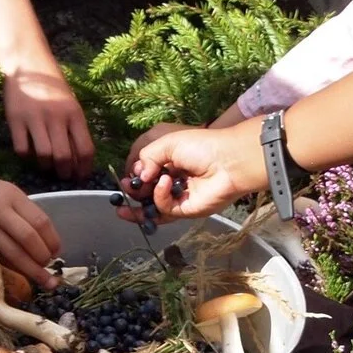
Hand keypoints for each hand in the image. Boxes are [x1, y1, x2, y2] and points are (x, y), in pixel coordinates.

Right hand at [0, 159, 62, 284]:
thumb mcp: (3, 189)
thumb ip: (20, 209)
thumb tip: (39, 235)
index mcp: (12, 196)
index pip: (41, 222)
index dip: (52, 240)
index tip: (57, 251)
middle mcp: (0, 211)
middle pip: (30, 240)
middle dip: (43, 259)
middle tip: (49, 268)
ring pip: (13, 253)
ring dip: (31, 270)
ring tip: (42, 280)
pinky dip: (9, 268)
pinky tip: (16, 275)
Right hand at [2, 54, 97, 176]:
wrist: (28, 64)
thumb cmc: (53, 86)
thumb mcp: (71, 104)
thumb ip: (75, 128)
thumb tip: (79, 159)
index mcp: (74, 114)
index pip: (86, 149)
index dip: (85, 168)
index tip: (81, 175)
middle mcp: (56, 117)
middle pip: (64, 157)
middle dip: (66, 172)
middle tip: (64, 176)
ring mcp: (34, 119)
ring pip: (44, 156)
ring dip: (47, 167)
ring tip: (47, 167)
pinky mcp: (15, 120)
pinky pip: (22, 149)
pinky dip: (27, 157)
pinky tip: (30, 154)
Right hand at [131, 120, 267, 217]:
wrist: (228, 161)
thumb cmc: (200, 146)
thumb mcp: (167, 142)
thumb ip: (147, 156)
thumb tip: (139, 176)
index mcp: (169, 161)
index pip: (146, 172)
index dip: (135, 173)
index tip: (128, 172)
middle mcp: (172, 180)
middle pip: (146, 191)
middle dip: (132, 189)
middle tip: (125, 186)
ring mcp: (178, 197)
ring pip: (151, 206)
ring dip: (137, 202)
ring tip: (129, 194)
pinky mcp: (184, 210)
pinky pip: (165, 208)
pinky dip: (160, 196)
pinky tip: (164, 183)